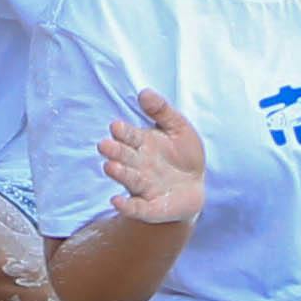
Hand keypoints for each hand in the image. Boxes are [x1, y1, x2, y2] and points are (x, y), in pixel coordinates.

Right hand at [97, 91, 209, 228]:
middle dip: (115, 151)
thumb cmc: (184, 154)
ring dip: (119, 174)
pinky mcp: (151, 207)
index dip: (123, 132)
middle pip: (125, 156)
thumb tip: (144, 92)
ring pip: (129, 179)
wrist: (196, 186)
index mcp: (144, 143)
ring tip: (110, 167)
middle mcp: (139, 164)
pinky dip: (127, 206)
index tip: (116, 126)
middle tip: (104, 145)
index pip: (130, 136)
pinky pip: (137, 208)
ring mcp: (144, 186)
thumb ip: (162, 111)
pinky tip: (116, 202)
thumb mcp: (179, 128)